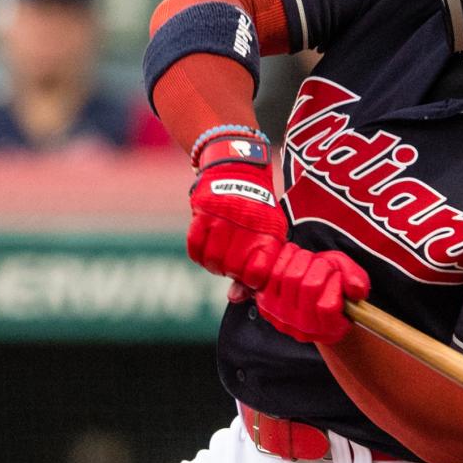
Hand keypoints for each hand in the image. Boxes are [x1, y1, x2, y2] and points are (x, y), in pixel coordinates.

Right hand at [185, 135, 284, 286]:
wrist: (238, 163)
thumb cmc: (257, 208)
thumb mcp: (267, 232)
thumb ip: (254, 267)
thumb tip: (235, 298)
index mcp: (269, 231)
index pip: (258, 272)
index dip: (251, 281)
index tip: (249, 276)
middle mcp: (246, 224)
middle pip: (231, 269)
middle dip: (230, 272)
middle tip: (231, 265)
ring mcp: (222, 216)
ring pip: (211, 259)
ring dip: (212, 265)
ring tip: (218, 258)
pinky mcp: (202, 209)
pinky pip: (193, 244)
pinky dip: (197, 253)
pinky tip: (205, 250)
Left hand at [255, 243, 367, 343]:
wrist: (310, 294)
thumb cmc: (333, 286)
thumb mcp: (351, 280)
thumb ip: (357, 282)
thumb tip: (356, 289)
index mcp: (330, 328)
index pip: (328, 306)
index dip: (335, 283)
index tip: (337, 277)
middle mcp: (304, 328)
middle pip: (310, 286)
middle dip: (320, 265)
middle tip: (323, 265)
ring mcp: (281, 318)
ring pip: (290, 276)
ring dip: (302, 259)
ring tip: (309, 261)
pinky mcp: (264, 303)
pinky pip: (272, 272)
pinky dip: (284, 258)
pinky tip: (293, 260)